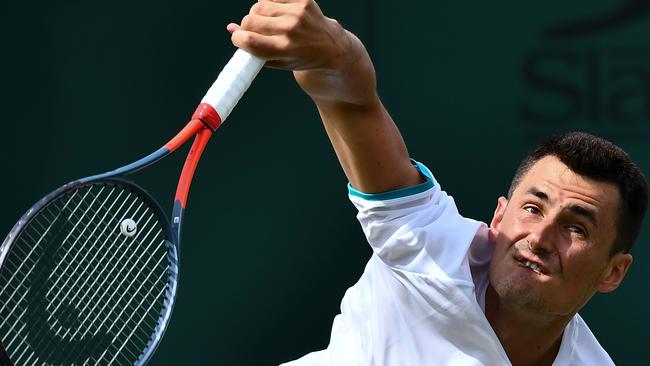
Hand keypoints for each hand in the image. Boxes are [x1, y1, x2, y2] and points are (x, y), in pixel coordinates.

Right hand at [228, 0, 346, 70]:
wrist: (331, 48)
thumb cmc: (301, 57)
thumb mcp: (278, 61)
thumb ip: (253, 49)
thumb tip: (231, 28)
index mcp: (285, 50)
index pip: (248, 40)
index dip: (238, 39)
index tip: (239, 39)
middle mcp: (291, 30)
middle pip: (250, 20)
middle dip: (247, 26)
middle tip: (256, 32)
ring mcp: (297, 12)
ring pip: (259, 6)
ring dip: (259, 14)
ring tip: (268, 22)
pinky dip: (270, 2)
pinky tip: (277, 12)